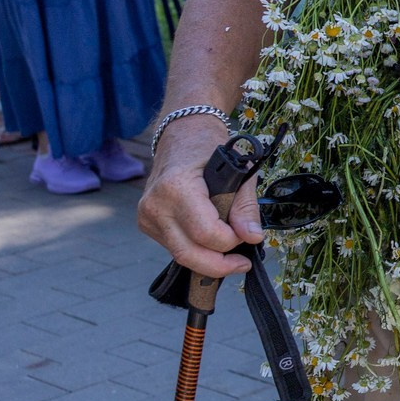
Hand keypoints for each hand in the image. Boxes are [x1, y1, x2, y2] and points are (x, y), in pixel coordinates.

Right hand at [135, 113, 260, 279]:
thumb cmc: (210, 149)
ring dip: (208, 259)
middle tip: (243, 263)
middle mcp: (155, 205)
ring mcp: (147, 216)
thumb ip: (246, 207)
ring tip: (231, 250)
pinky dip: (196, 249)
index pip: (205, 233)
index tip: (248, 235)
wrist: (182, 136)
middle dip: (219, 265)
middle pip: (188, 253)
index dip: (230, 241)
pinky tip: (211, 241)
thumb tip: (253, 237)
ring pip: (180, 255)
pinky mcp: (146, 224)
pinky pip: (174, 247)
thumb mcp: (239, 171)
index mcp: (176, 187)